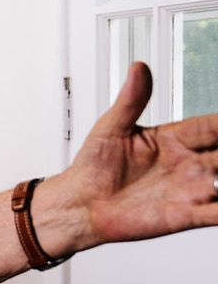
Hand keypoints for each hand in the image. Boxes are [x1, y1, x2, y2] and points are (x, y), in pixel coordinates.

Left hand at [47, 61, 217, 250]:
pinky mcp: (184, 215)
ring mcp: (189, 190)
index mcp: (174, 140)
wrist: (80, 205)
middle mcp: (187, 164)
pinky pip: (216, 215)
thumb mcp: (110, 128)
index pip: (213, 127)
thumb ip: (131, 100)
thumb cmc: (92, 167)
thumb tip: (138, 68)